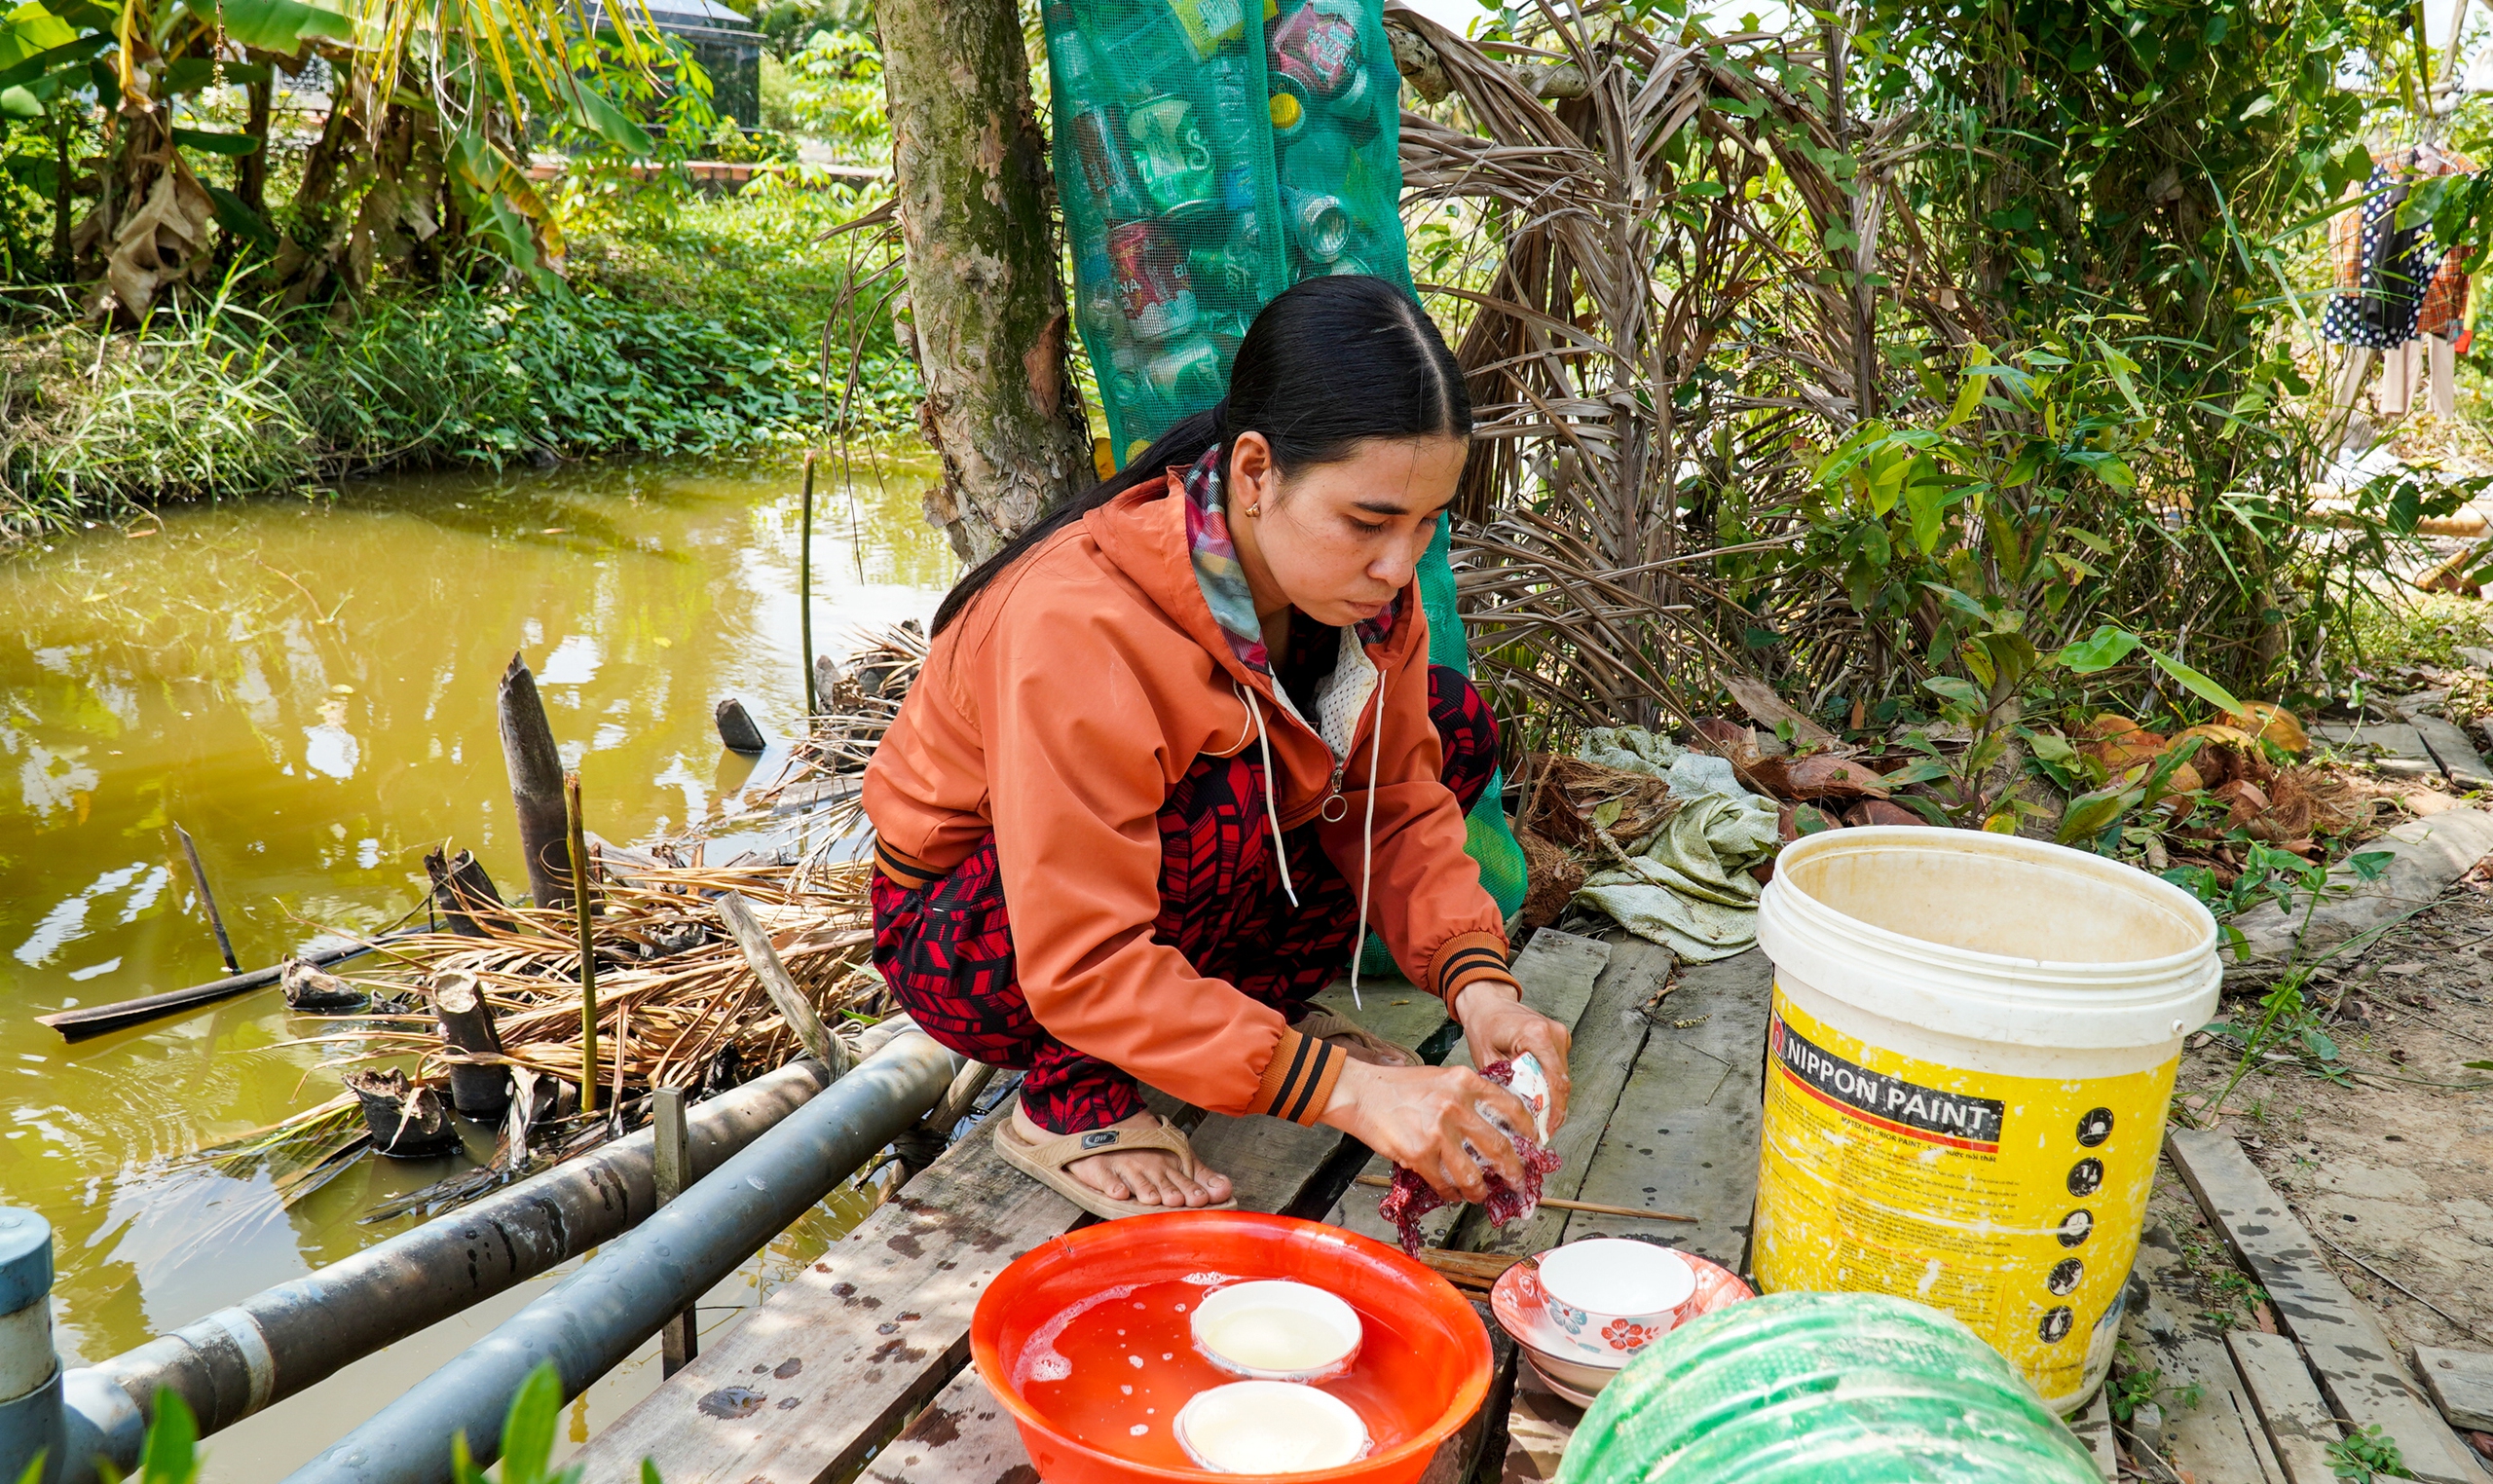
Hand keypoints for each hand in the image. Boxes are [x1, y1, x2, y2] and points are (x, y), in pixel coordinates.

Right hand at [1317, 1058, 1539, 1202]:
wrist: (1362, 1093)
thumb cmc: (1399, 1086)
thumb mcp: (1441, 1077)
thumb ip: (1468, 1095)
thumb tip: (1493, 1123)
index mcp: (1465, 1082)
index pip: (1511, 1106)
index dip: (1527, 1130)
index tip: (1532, 1143)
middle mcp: (1456, 1106)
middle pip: (1499, 1147)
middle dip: (1514, 1171)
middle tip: (1518, 1181)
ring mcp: (1437, 1132)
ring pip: (1472, 1175)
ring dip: (1480, 1191)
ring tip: (1481, 1195)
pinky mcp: (1419, 1154)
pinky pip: (1444, 1183)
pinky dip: (1451, 1193)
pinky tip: (1452, 1193)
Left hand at [1452, 981, 1570, 1132]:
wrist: (1489, 1001)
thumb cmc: (1484, 1024)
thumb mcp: (1487, 1057)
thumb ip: (1504, 1083)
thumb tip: (1515, 1112)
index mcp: (1537, 1035)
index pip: (1555, 1080)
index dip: (1554, 1110)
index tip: (1547, 1130)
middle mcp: (1554, 1033)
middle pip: (1562, 1082)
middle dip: (1553, 1110)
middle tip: (1541, 1133)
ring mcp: (1559, 1034)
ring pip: (1562, 1077)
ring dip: (1552, 1099)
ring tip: (1539, 1121)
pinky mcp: (1559, 1039)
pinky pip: (1558, 1069)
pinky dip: (1550, 1085)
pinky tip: (1538, 1100)